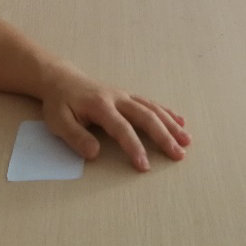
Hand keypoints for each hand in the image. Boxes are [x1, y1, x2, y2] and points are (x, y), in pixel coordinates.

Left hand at [41, 66, 189, 171]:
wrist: (62, 80)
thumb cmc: (60, 103)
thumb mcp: (59, 121)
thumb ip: (76, 137)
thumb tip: (94, 153)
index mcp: (100, 105)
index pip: (121, 128)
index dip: (134, 147)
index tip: (145, 166)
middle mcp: (117, 98)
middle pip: (145, 116)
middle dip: (163, 136)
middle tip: (178, 154)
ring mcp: (125, 96)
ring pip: (152, 109)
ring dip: (170, 124)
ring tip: (186, 140)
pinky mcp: (128, 96)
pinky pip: (151, 103)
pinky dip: (167, 112)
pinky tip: (180, 121)